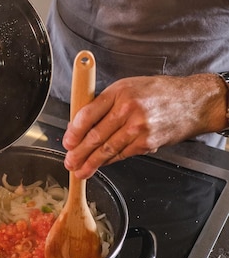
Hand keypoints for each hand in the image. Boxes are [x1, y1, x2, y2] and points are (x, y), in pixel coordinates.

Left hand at [63, 73, 226, 178]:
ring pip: (108, 150)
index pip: (88, 114)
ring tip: (80, 171)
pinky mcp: (147, 143)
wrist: (191, 102)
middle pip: (95, 136)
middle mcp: (128, 110)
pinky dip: (109, 161)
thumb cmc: (158, 93)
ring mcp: (138, 128)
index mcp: (119, 92)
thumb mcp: (128, 86)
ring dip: (91, 163)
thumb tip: (83, 123)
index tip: (67, 141)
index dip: (73, 131)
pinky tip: (100, 165)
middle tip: (69, 161)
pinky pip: (122, 155)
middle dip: (79, 152)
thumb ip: (106, 103)